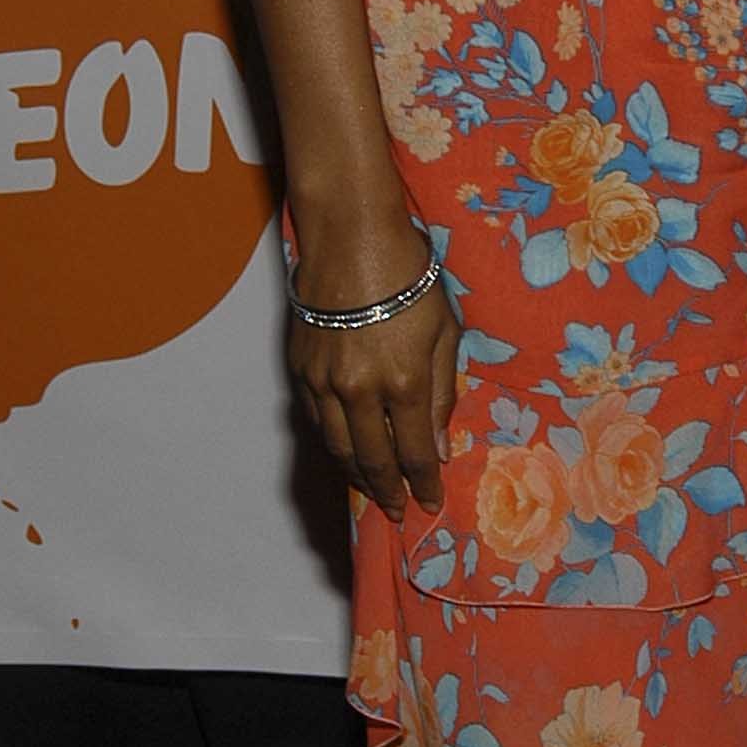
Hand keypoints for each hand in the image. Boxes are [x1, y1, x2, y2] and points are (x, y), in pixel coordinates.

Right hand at [285, 213, 461, 522]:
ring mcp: (323, 383)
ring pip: (338, 448)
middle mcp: (360, 392)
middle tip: (397, 511)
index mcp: (404, 383)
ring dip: (357, 476)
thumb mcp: (445, 332)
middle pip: (372, 462)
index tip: (430, 504)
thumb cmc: (410, 276)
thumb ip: (442, 393)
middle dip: (388, 492)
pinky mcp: (301, 369)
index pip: (415, 454)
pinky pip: (317, 421)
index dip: (423, 485)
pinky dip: (333, 443)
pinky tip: (346, 450)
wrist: (350, 236)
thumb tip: (440, 447)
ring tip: (373, 490)